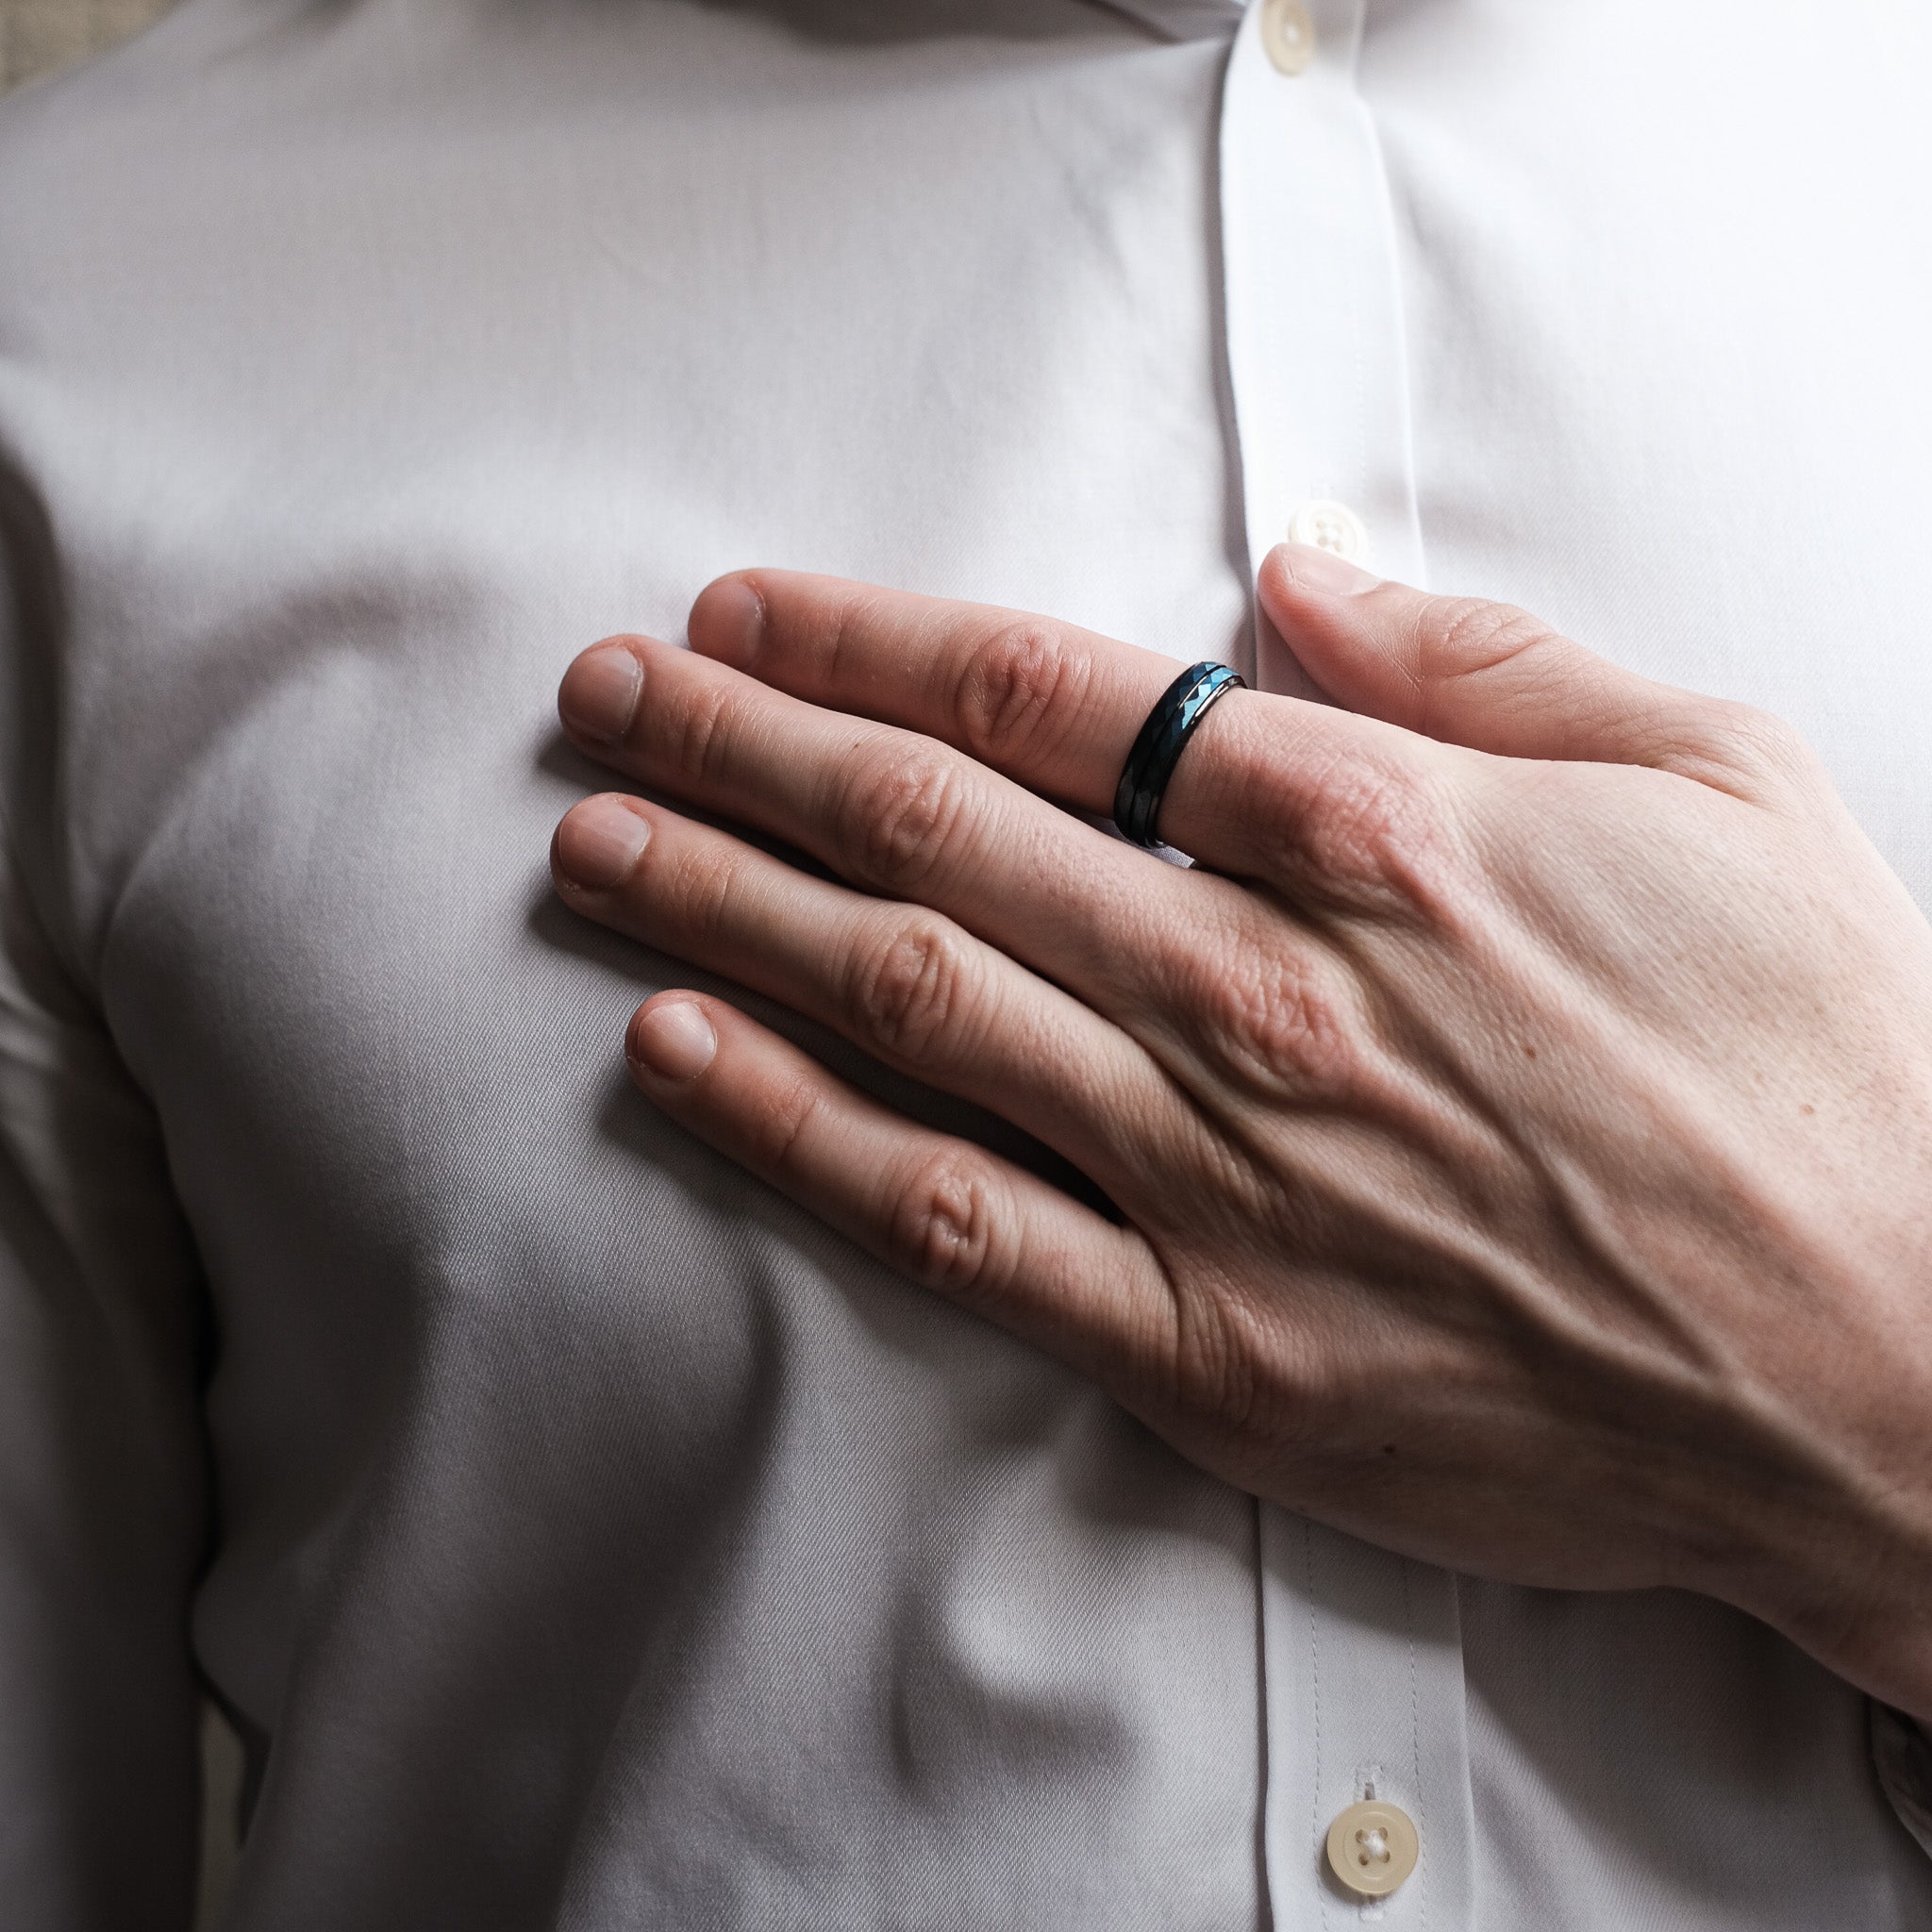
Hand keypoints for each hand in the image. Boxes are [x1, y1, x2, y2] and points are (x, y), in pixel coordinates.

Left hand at [549, 545, 1931, 1715]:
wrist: (1892, 1360)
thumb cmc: (1819, 1061)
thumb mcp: (1712, 777)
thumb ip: (1482, 663)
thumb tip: (1295, 578)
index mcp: (1373, 833)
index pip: (1048, 692)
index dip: (868, 640)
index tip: (748, 616)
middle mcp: (1257, 986)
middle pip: (929, 826)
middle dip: (739, 747)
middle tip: (605, 698)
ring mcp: (1216, 1170)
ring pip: (901, 1000)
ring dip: (719, 906)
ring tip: (587, 842)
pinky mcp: (1205, 1338)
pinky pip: (947, 1216)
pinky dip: (794, 1129)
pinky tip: (676, 1051)